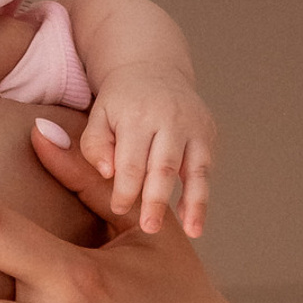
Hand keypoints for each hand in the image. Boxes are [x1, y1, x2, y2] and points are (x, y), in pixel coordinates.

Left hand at [78, 62, 215, 233]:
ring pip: (195, 168)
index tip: (118, 210)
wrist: (153, 70)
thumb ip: (95, 145)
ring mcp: (193, 126)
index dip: (125, 188)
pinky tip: (194, 224)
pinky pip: (206, 170)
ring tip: (192, 232)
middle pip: (164, 165)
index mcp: (137, 115)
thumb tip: (107, 174)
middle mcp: (170, 119)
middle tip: (149, 229)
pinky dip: (201, 197)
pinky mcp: (208, 134)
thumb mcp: (98, 116)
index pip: (131, 160)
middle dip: (157, 199)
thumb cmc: (119, 104)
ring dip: (195, 202)